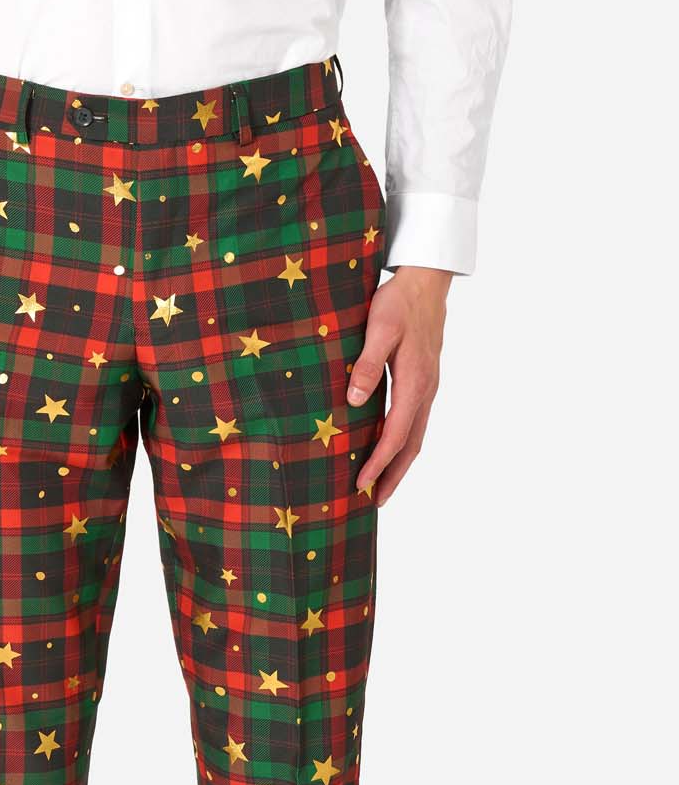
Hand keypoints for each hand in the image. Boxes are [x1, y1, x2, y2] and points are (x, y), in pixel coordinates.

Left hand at [349, 266, 452, 504]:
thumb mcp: (379, 328)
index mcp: (415, 382)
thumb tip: (355, 400)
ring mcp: (428, 388)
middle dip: (394, 476)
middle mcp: (426, 391)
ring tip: (382, 487)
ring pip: (416, 437)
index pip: (396, 434)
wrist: (426, 281)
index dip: (379, 462)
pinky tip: (390, 451)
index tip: (362, 484)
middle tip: (375, 502)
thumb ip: (367, 364)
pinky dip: (404, 445)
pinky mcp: (425, 383)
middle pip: (412, 446)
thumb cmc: (400, 302)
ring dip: (400, 464)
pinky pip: (416, 423)